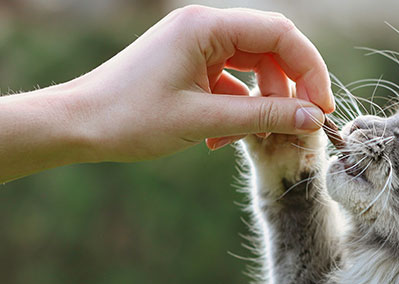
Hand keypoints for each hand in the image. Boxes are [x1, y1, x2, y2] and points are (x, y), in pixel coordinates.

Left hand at [63, 5, 334, 161]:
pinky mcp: (188, 65)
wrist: (76, 125)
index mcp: (206, 26)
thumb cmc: (130, 118)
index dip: (309, 70)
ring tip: (254, 138)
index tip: (321, 107)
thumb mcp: (205, 120)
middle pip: (270, 49)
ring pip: (252, 68)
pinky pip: (230, 82)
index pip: (280, 35)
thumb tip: (313, 119)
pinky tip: (221, 142)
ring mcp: (195, 46)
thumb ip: (264, 117)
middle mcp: (203, 27)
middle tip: (303, 124)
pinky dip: (237, 110)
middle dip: (289, 88)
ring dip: (262, 104)